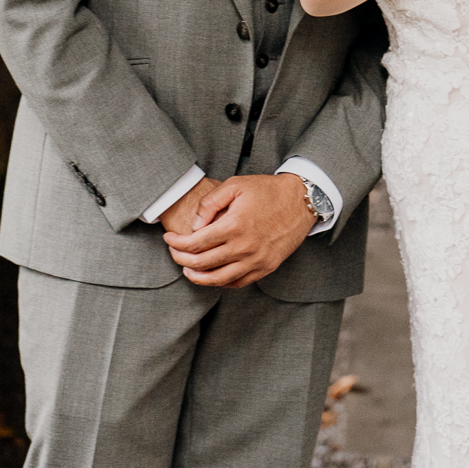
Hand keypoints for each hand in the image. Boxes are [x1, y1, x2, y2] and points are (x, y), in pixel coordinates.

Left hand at [163, 174, 316, 288]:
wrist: (300, 201)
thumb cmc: (266, 190)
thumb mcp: (236, 185)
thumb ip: (210, 203)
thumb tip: (194, 224)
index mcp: (234, 226)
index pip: (195, 243)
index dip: (176, 243)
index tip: (168, 238)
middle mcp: (244, 248)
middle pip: (202, 263)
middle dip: (181, 259)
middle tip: (173, 252)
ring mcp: (256, 261)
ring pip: (218, 279)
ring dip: (197, 277)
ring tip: (187, 269)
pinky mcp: (266, 268)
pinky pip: (238, 282)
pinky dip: (220, 282)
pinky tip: (211, 275)